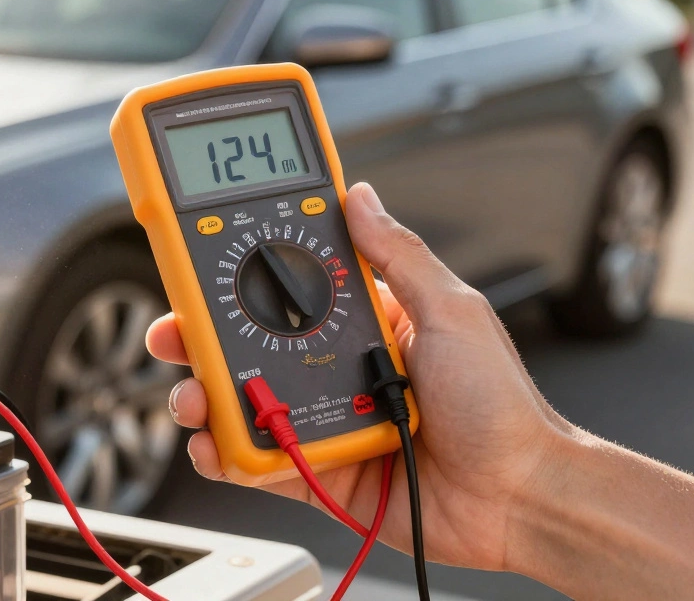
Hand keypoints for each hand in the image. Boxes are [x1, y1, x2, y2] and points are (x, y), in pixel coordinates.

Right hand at [146, 182, 575, 570]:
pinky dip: (227, 454)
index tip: (206, 262)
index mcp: (367, 321)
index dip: (244, 276)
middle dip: (201, 338)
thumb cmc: (502, 405)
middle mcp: (337, 367)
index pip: (290, 289)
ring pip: (245, 401)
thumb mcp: (452, 311)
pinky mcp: (319, 470)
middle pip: (251, 345)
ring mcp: (325, 419)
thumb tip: (360, 196)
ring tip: (192, 396)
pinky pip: (259, 460)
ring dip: (206, 396)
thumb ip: (398, 256)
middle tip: (173, 334)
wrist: (520, 497)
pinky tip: (214, 446)